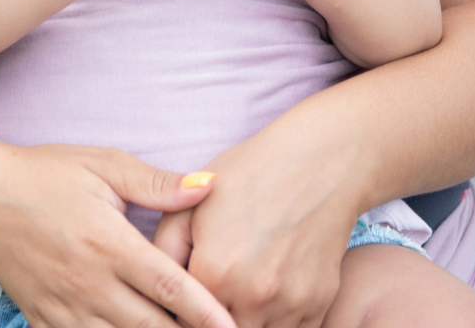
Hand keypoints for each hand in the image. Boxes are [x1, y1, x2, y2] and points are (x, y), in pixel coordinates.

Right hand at [0, 141, 234, 327]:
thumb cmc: (45, 175)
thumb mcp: (103, 165)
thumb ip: (157, 183)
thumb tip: (209, 184)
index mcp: (109, 243)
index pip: (170, 287)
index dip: (207, 312)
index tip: (235, 325)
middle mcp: (88, 283)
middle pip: (151, 327)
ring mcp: (64, 308)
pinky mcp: (42, 321)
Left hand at [180, 131, 367, 327]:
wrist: (321, 162)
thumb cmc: (250, 175)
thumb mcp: (191, 204)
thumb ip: (162, 253)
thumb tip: (152, 293)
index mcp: (215, 271)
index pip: (183, 319)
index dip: (180, 311)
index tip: (184, 299)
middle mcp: (253, 295)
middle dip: (210, 319)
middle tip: (210, 297)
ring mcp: (290, 303)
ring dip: (242, 321)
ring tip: (237, 295)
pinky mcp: (317, 304)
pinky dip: (275, 323)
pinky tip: (267, 298)